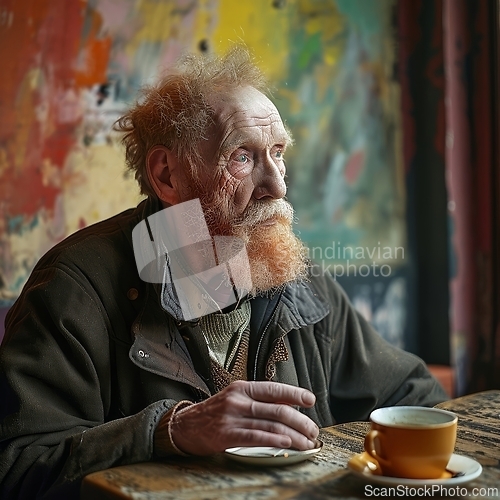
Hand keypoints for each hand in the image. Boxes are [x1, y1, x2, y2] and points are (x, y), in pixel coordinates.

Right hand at [169, 380, 318, 454]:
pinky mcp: (227, 434)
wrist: (184, 425)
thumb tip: (288, 404)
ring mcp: (232, 416)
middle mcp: (238, 399)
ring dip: (294, 435)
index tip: (311, 400)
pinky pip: (256, 436)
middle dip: (300, 421)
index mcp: (243, 387)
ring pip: (271, 424)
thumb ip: (259, 400)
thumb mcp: (235, 398)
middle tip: (313, 430)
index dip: (295, 394)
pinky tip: (286, 444)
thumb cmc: (214, 413)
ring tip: (307, 442)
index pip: (274, 388)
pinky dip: (274, 440)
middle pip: (277, 408)